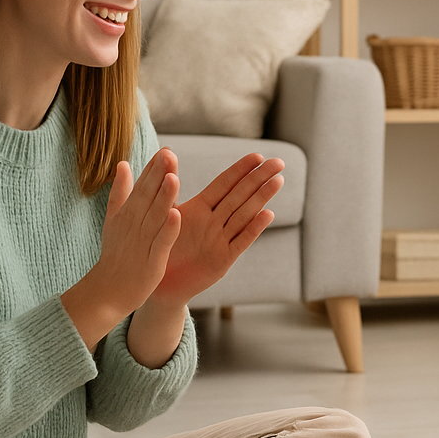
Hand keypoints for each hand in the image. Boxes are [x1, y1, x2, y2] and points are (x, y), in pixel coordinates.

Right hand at [61, 151, 180, 346]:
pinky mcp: (151, 260)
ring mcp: (142, 241)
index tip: (166, 149)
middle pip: (147, 196)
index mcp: (127, 213)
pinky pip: (161, 242)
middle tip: (170, 153)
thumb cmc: (116, 253)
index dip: (153, 168)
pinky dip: (168, 229)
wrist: (108, 291)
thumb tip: (123, 164)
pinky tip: (177, 215)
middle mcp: (133, 224)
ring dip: (164, 197)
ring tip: (174, 178)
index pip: (141, 186)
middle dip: (158, 175)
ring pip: (155, 216)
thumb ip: (120, 192)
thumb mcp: (114, 219)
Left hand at [152, 151, 282, 306]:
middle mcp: (214, 222)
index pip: (224, 184)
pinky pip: (240, 242)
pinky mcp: (223, 260)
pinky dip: (254, 228)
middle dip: (259, 179)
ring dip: (262, 198)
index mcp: (200, 208)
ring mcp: (220, 240)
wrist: (159, 285)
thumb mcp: (162, 214)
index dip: (240, 170)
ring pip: (245, 214)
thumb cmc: (160, 248)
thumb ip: (167, 186)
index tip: (258, 156)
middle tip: (279, 162)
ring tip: (278, 181)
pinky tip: (268, 214)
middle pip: (240, 196)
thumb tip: (167, 152)